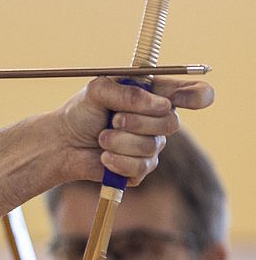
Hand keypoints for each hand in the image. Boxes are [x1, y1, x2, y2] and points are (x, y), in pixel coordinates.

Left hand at [54, 75, 214, 186]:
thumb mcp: (98, 91)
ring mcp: (152, 145)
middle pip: (172, 123)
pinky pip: (141, 167)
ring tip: (101, 137)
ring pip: (152, 146)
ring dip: (120, 141)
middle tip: (113, 120)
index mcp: (156, 96)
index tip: (176, 100)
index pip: (196, 94)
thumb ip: (126, 91)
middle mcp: (159, 120)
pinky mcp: (140, 169)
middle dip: (138, 121)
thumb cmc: (81, 112)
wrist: (61, 143)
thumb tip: (157, 104)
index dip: (197, 97)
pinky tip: (104, 157)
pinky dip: (118, 161)